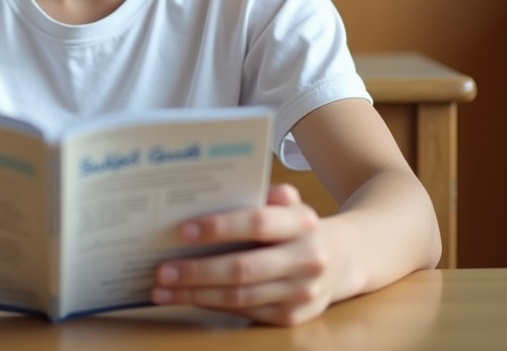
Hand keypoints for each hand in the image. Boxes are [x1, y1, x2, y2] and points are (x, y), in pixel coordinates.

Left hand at [151, 184, 335, 325]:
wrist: (343, 259)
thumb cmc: (298, 227)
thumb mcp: (289, 203)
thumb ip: (262, 194)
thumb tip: (217, 190)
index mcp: (302, 223)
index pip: (257, 223)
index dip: (220, 227)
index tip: (184, 231)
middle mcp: (307, 259)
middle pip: (244, 269)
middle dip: (198, 271)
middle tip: (163, 269)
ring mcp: (302, 292)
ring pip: (240, 297)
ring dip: (196, 294)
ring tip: (163, 289)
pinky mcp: (293, 317)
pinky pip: (245, 312)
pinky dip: (212, 305)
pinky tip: (187, 298)